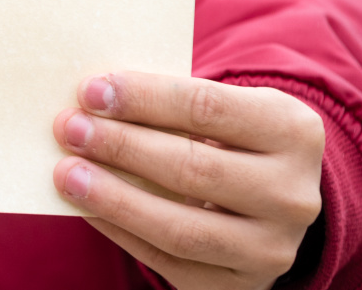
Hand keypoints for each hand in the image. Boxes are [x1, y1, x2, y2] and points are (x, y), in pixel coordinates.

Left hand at [53, 72, 323, 289]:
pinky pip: (169, 262)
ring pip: (181, 228)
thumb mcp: (225, 108)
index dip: (144, 98)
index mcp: (293, 131)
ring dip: (114, 198)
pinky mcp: (242, 286)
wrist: (276, 199)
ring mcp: (272, 248)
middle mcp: (293, 195)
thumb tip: (93, 100)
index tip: (90, 91)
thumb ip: (171, 103)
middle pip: (193, 169)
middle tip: (69, 128)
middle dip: (122, 147)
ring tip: (68, 174)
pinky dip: (121, 232)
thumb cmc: (232, 137)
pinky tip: (88, 207)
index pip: (208, 107)